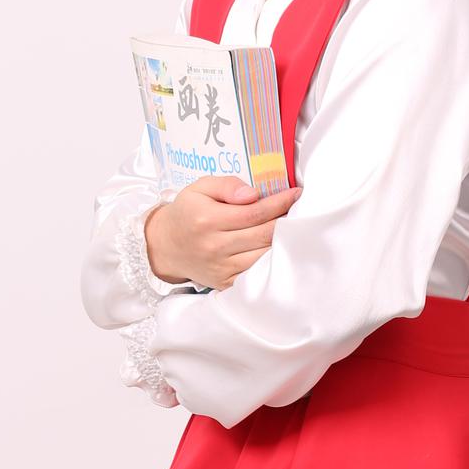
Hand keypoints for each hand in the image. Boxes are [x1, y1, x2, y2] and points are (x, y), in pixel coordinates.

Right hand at [143, 175, 302, 291]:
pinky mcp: (226, 283)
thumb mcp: (199, 188)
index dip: (280, 202)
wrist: (167, 246)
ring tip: (294, 227)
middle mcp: (214, 246)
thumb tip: (253, 194)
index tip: (296, 193)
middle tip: (301, 209)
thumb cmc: (188, 212)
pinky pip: (257, 273)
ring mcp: (221, 268)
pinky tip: (279, 248)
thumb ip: (226, 185)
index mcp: (207, 220)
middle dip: (287, 220)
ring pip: (264, 256)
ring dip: (283, 242)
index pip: (255, 212)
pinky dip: (272, 261)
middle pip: (264, 234)